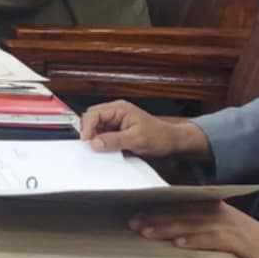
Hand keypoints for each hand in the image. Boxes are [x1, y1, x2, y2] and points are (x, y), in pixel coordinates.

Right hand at [79, 100, 210, 158]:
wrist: (172, 141)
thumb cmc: (159, 136)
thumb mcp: (136, 140)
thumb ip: (114, 140)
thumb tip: (95, 142)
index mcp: (120, 108)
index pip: (94, 113)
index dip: (87, 127)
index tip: (87, 141)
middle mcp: (116, 112)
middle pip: (92, 119)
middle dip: (89, 132)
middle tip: (91, 146)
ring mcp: (116, 121)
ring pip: (96, 127)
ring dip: (96, 138)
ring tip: (100, 148)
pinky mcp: (117, 130)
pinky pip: (103, 134)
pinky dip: (102, 142)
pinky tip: (106, 148)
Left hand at [128, 202, 258, 257]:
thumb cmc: (249, 244)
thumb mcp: (222, 232)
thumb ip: (200, 228)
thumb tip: (174, 234)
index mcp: (213, 208)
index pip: (180, 206)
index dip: (157, 208)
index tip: (134, 213)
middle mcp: (218, 213)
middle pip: (181, 213)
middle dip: (155, 217)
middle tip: (132, 223)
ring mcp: (228, 226)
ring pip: (192, 225)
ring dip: (168, 228)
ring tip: (146, 231)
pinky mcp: (237, 241)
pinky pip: (213, 240)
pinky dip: (195, 241)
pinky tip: (179, 245)